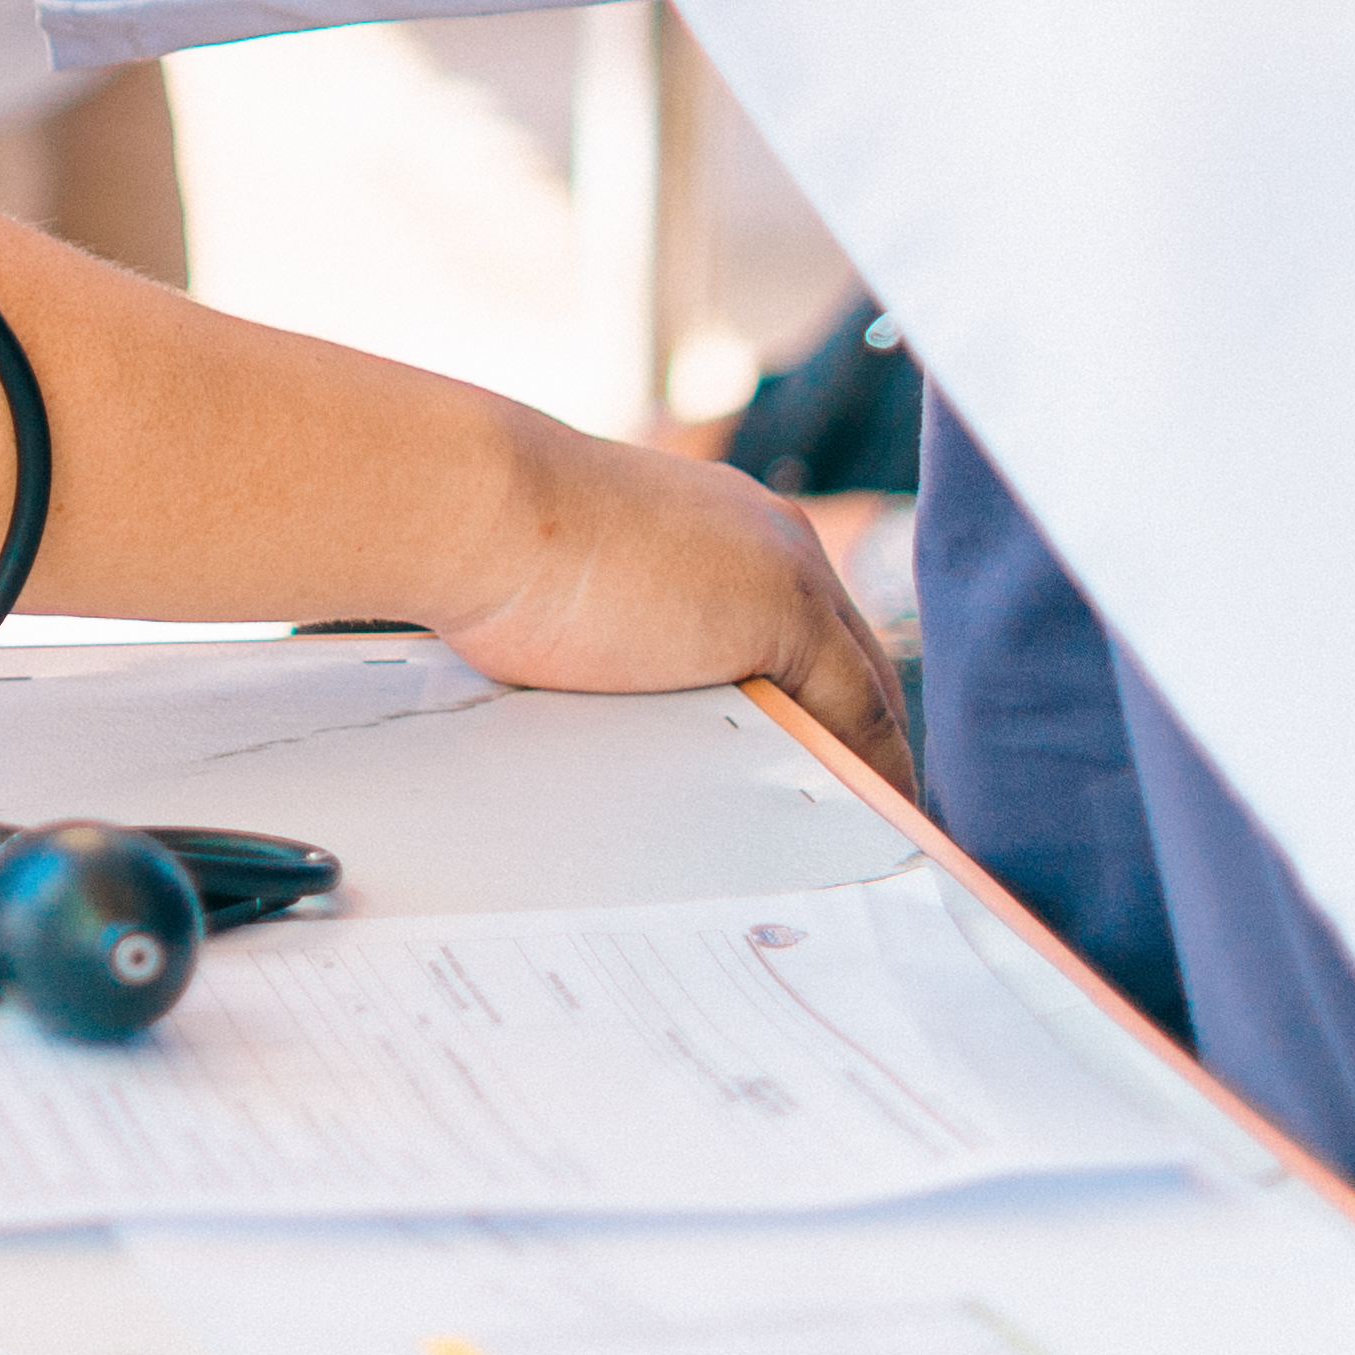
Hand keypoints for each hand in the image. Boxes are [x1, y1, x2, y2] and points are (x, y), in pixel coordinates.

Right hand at [434, 422, 911, 791]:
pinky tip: (865, 827)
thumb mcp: (581, 599)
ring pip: (865, 692)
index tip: (816, 770)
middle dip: (858, 746)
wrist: (484, 511)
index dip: (821, 706)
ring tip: (861, 844)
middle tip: (856, 826)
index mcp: (725, 525)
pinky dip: (871, 777)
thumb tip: (631, 712)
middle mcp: (775, 538)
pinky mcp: (793, 615)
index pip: (805, 633)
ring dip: (866, 770)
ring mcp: (792, 573)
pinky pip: (861, 717)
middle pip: (852, 663)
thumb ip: (634, 642)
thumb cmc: (497, 551)